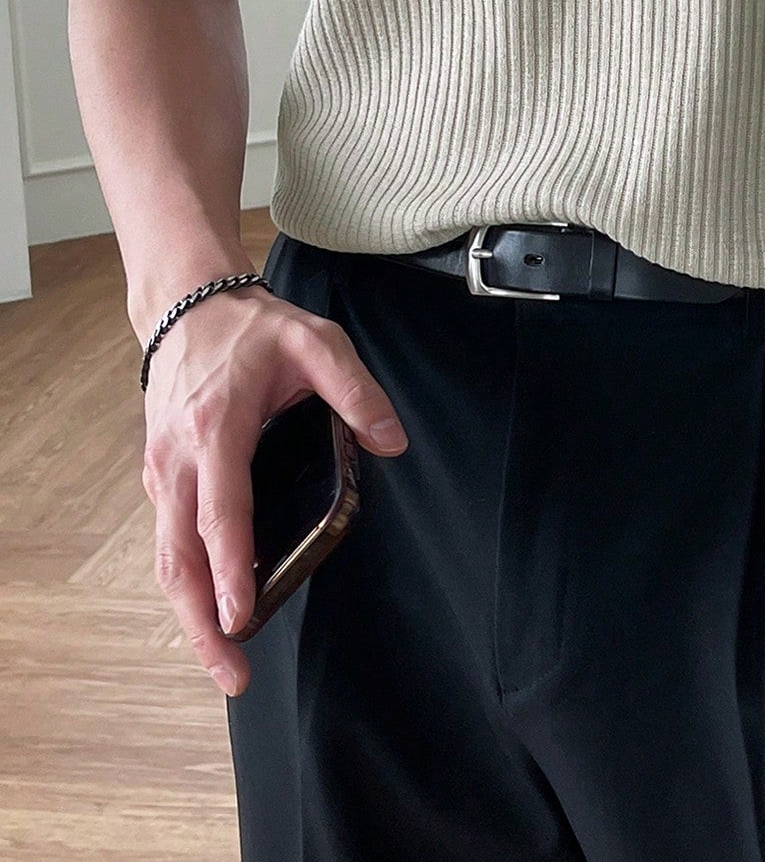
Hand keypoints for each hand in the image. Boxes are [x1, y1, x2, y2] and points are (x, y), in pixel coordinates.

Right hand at [139, 275, 409, 698]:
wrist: (187, 305)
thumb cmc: (251, 327)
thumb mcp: (316, 341)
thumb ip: (357, 389)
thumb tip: (391, 441)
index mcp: (216, 427)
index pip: (220, 511)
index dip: (230, 566)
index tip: (239, 614)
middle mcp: (177, 458)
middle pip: (178, 556)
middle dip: (200, 622)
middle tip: (233, 673)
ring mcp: (161, 471)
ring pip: (166, 558)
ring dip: (188, 615)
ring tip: (223, 661)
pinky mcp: (159, 477)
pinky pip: (167, 542)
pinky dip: (185, 584)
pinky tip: (212, 613)